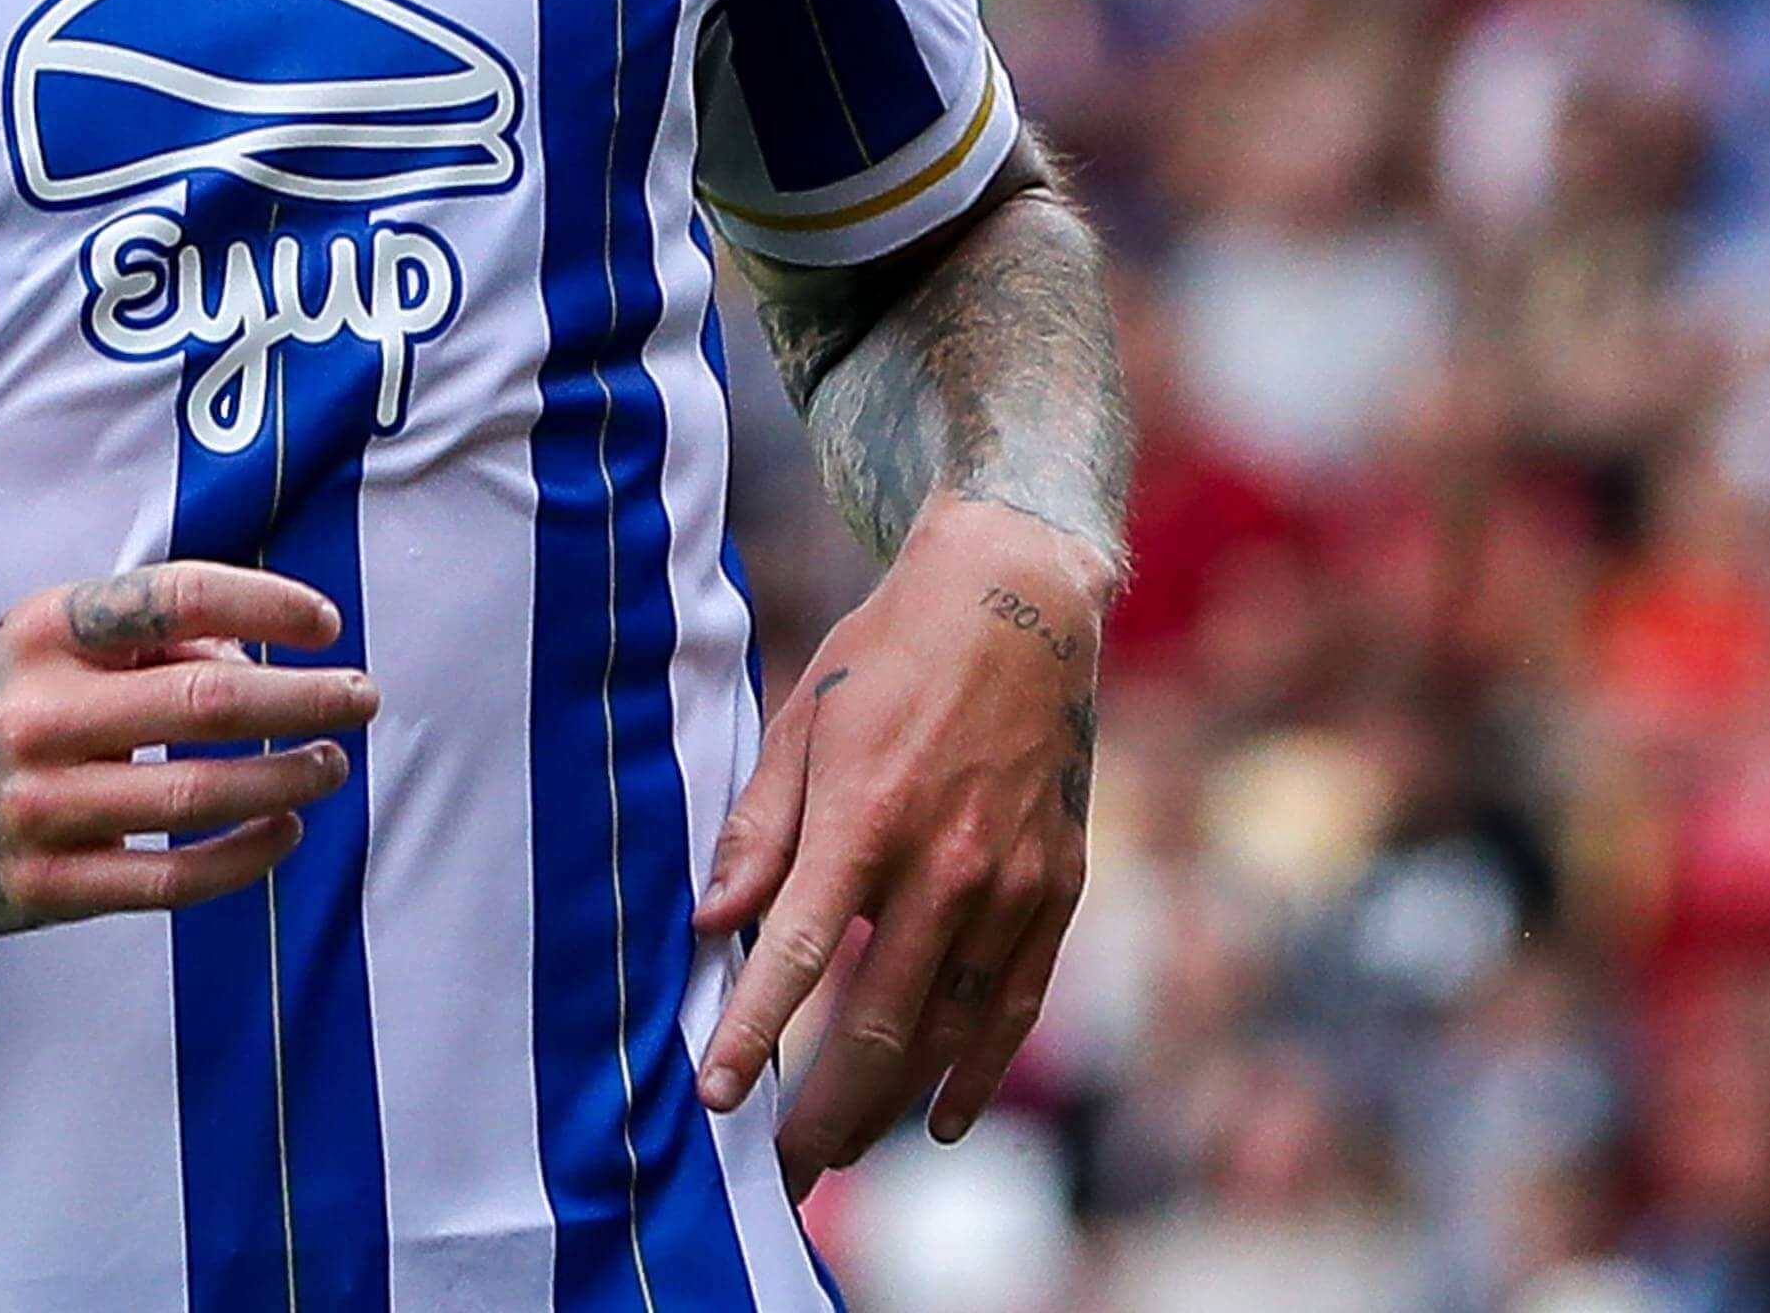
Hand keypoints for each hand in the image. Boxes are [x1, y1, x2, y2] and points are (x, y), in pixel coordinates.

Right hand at [0, 562, 379, 933]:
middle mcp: (35, 712)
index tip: (326, 623)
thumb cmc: (10, 696)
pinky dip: (242, 856)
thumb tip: (260, 664)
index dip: (264, 604)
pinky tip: (286, 830)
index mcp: (45, 631)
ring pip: (195, 795)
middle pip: (203, 702)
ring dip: (286, 778)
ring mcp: (36, 806)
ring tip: (333, 763)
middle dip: (303, 699)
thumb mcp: (60, 637)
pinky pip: (168, 879)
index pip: (173, 598)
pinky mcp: (42, 887)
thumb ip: (157, 635)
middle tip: (363, 698)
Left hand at [690, 500, 1104, 1193]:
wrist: (1017, 601)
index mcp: (867, 817)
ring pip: (951, 1028)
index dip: (753, 1034)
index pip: (798, 954)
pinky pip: (1017, 1003)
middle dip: (826, 1107)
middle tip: (786, 1168)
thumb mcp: (801, 723)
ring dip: (893, 1102)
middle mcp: (946, 863)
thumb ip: (758, 831)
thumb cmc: (889, 658)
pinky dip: (979, 1069)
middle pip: (879, 1020)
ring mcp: (1012, 882)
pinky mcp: (1058, 888)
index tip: (716, 1096)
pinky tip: (940, 1117)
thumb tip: (711, 923)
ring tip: (841, 1150)